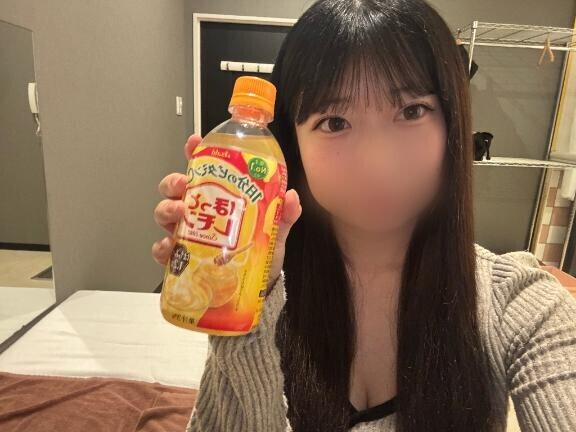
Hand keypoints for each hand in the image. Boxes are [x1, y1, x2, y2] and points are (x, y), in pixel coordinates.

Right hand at [152, 134, 301, 291]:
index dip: (195, 153)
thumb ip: (283, 216)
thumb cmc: (262, 255)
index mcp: (218, 199)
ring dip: (167, 209)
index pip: (203, 170)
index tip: (194, 142)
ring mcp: (186, 235)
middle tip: (184, 185)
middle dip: (173, 181)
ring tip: (180, 213)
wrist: (257, 291)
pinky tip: (170, 248)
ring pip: (164, 213)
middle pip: (174, 188)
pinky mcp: (180, 261)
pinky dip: (162, 247)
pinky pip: (162, 250)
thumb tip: (290, 196)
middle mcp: (198, 213)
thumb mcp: (275, 233)